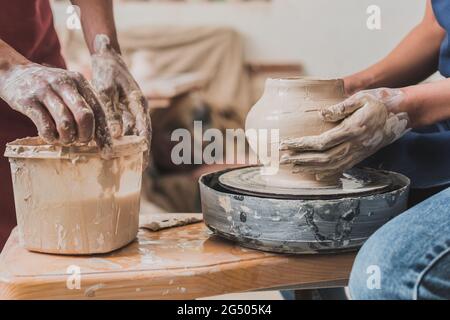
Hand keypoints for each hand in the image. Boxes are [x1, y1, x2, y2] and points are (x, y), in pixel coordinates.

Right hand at [0, 63, 111, 149]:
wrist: (14, 72)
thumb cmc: (50, 87)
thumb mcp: (70, 88)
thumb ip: (85, 105)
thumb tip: (102, 135)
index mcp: (79, 81)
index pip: (98, 110)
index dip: (103, 133)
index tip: (107, 150)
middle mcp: (64, 83)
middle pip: (84, 116)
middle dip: (86, 135)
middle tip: (82, 141)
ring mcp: (45, 91)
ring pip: (65, 123)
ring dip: (68, 138)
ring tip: (65, 140)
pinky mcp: (28, 100)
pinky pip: (45, 126)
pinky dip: (51, 137)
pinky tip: (51, 137)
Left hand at [91, 34, 151, 163]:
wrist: (107, 57)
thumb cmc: (107, 71)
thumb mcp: (106, 90)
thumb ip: (111, 112)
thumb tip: (116, 134)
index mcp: (139, 103)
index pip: (145, 130)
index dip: (144, 148)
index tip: (143, 164)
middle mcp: (139, 109)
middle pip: (141, 135)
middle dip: (138, 152)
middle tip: (134, 170)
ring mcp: (132, 109)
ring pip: (133, 133)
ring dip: (129, 147)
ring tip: (125, 164)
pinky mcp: (125, 110)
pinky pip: (125, 128)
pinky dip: (121, 139)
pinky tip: (113, 149)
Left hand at [280, 88, 409, 179]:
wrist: (401, 114)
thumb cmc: (379, 102)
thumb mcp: (361, 97)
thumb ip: (341, 106)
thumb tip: (322, 113)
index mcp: (352, 130)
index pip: (321, 142)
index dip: (301, 145)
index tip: (286, 144)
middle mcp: (354, 146)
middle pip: (322, 159)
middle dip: (300, 160)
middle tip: (282, 159)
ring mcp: (357, 153)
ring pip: (330, 167)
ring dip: (309, 168)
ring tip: (292, 167)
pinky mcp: (359, 156)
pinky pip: (340, 169)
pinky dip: (325, 173)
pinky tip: (313, 173)